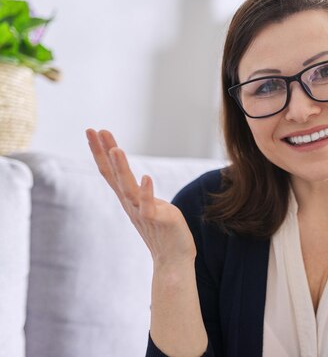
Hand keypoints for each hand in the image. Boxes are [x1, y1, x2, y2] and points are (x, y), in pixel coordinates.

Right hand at [86, 129, 195, 265]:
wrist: (173, 259)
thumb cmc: (164, 232)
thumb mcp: (150, 207)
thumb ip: (143, 195)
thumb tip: (142, 182)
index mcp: (129, 199)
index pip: (110, 172)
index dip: (100, 152)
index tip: (92, 131)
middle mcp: (131, 204)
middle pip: (113, 175)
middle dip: (104, 152)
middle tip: (94, 130)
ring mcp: (143, 212)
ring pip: (128, 188)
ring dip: (121, 169)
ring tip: (116, 149)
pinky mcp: (158, 219)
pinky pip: (149, 206)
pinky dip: (147, 192)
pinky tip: (146, 178)